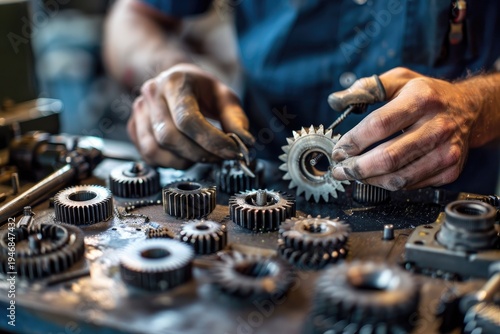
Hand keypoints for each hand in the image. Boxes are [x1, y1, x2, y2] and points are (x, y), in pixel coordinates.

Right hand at [128, 63, 253, 167]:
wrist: (176, 80)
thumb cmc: (202, 90)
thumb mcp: (225, 97)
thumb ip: (235, 119)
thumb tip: (245, 143)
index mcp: (174, 81)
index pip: (187, 119)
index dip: (211, 141)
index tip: (231, 151)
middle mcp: (151, 94)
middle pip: (170, 136)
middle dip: (199, 154)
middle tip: (221, 157)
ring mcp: (139, 111)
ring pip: (156, 149)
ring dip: (185, 160)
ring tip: (204, 155)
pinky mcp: (134, 128)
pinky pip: (149, 155)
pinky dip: (171, 162)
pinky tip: (187, 156)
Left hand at [330, 67, 478, 189]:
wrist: (470, 109)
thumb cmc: (428, 95)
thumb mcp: (400, 79)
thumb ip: (367, 87)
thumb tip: (336, 100)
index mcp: (422, 99)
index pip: (380, 125)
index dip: (354, 141)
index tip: (339, 150)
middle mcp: (437, 126)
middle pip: (388, 157)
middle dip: (357, 168)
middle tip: (340, 170)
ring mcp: (446, 152)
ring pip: (398, 178)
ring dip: (369, 180)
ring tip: (353, 175)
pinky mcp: (450, 170)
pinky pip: (411, 185)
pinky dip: (388, 183)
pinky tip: (376, 176)